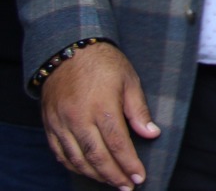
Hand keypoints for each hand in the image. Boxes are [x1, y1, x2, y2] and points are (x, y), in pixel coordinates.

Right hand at [40, 44, 158, 190]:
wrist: (68, 51)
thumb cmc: (104, 64)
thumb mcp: (129, 80)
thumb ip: (138, 110)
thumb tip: (152, 134)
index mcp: (102, 106)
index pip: (117, 143)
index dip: (129, 164)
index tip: (140, 177)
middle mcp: (79, 118)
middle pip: (97, 156)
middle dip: (114, 176)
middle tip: (127, 187)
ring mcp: (61, 123)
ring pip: (77, 159)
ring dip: (95, 175)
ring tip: (111, 182)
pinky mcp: (50, 125)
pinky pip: (60, 153)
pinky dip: (73, 166)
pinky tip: (86, 171)